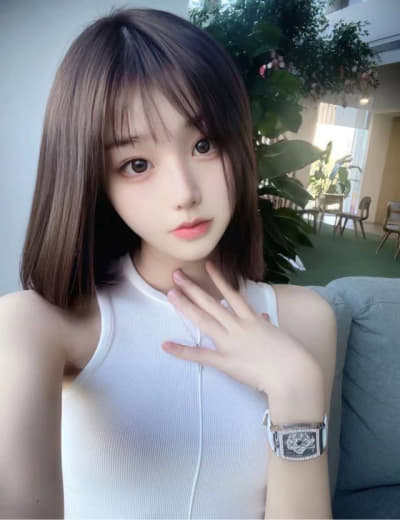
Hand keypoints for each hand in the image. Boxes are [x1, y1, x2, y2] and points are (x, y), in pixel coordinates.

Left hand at [162, 260, 321, 397]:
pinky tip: (166, 345)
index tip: (207, 264)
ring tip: (170, 294)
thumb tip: (260, 315)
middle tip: (176, 275)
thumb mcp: (277, 333)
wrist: (293, 374)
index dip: (218, 278)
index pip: (231, 293)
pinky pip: (201, 355)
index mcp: (251, 318)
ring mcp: (230, 342)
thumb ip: (264, 322)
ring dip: (185, 306)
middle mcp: (238, 326)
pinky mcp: (226, 361)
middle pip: (210, 302)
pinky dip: (182, 351)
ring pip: (203, 320)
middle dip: (192, 287)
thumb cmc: (290, 354)